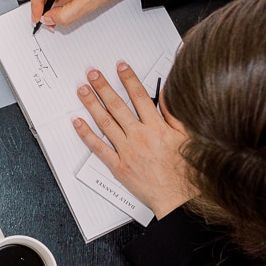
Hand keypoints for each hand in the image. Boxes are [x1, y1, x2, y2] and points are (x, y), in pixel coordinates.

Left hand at [72, 62, 195, 218]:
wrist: (179, 199)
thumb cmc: (186, 172)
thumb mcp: (187, 138)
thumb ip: (174, 115)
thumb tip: (165, 96)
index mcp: (157, 127)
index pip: (140, 96)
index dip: (128, 78)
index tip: (120, 66)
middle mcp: (139, 136)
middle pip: (117, 105)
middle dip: (103, 87)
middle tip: (92, 73)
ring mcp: (127, 151)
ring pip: (105, 123)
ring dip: (91, 104)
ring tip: (82, 90)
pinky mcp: (118, 166)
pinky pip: (98, 148)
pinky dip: (86, 134)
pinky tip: (77, 122)